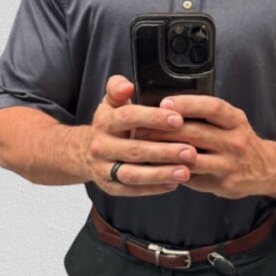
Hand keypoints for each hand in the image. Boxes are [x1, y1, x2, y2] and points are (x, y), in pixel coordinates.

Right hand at [82, 75, 197, 195]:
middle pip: (134, 150)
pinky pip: (132, 190)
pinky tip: (174, 184)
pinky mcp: (109, 187)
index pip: (129, 117)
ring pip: (133, 174)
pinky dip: (153, 188)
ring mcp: (103, 169)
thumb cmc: (110, 125)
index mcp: (104, 122)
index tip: (178, 120)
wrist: (84, 152)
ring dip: (160, 174)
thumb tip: (127, 85)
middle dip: (164, 151)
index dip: (153, 118)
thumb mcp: (110, 103)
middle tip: (191, 152)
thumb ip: (118, 88)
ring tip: (186, 171)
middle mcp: (101, 146)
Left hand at [134, 95, 275, 198]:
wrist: (265, 169)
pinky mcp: (222, 184)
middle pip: (196, 133)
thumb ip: (206, 114)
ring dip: (165, 153)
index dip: (187, 104)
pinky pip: (192, 178)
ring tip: (143, 147)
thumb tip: (168, 106)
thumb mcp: (231, 121)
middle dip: (165, 130)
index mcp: (236, 121)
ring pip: (191, 158)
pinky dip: (173, 171)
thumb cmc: (238, 140)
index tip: (165, 103)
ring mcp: (229, 165)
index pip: (212, 108)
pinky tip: (156, 166)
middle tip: (140, 127)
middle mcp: (235, 142)